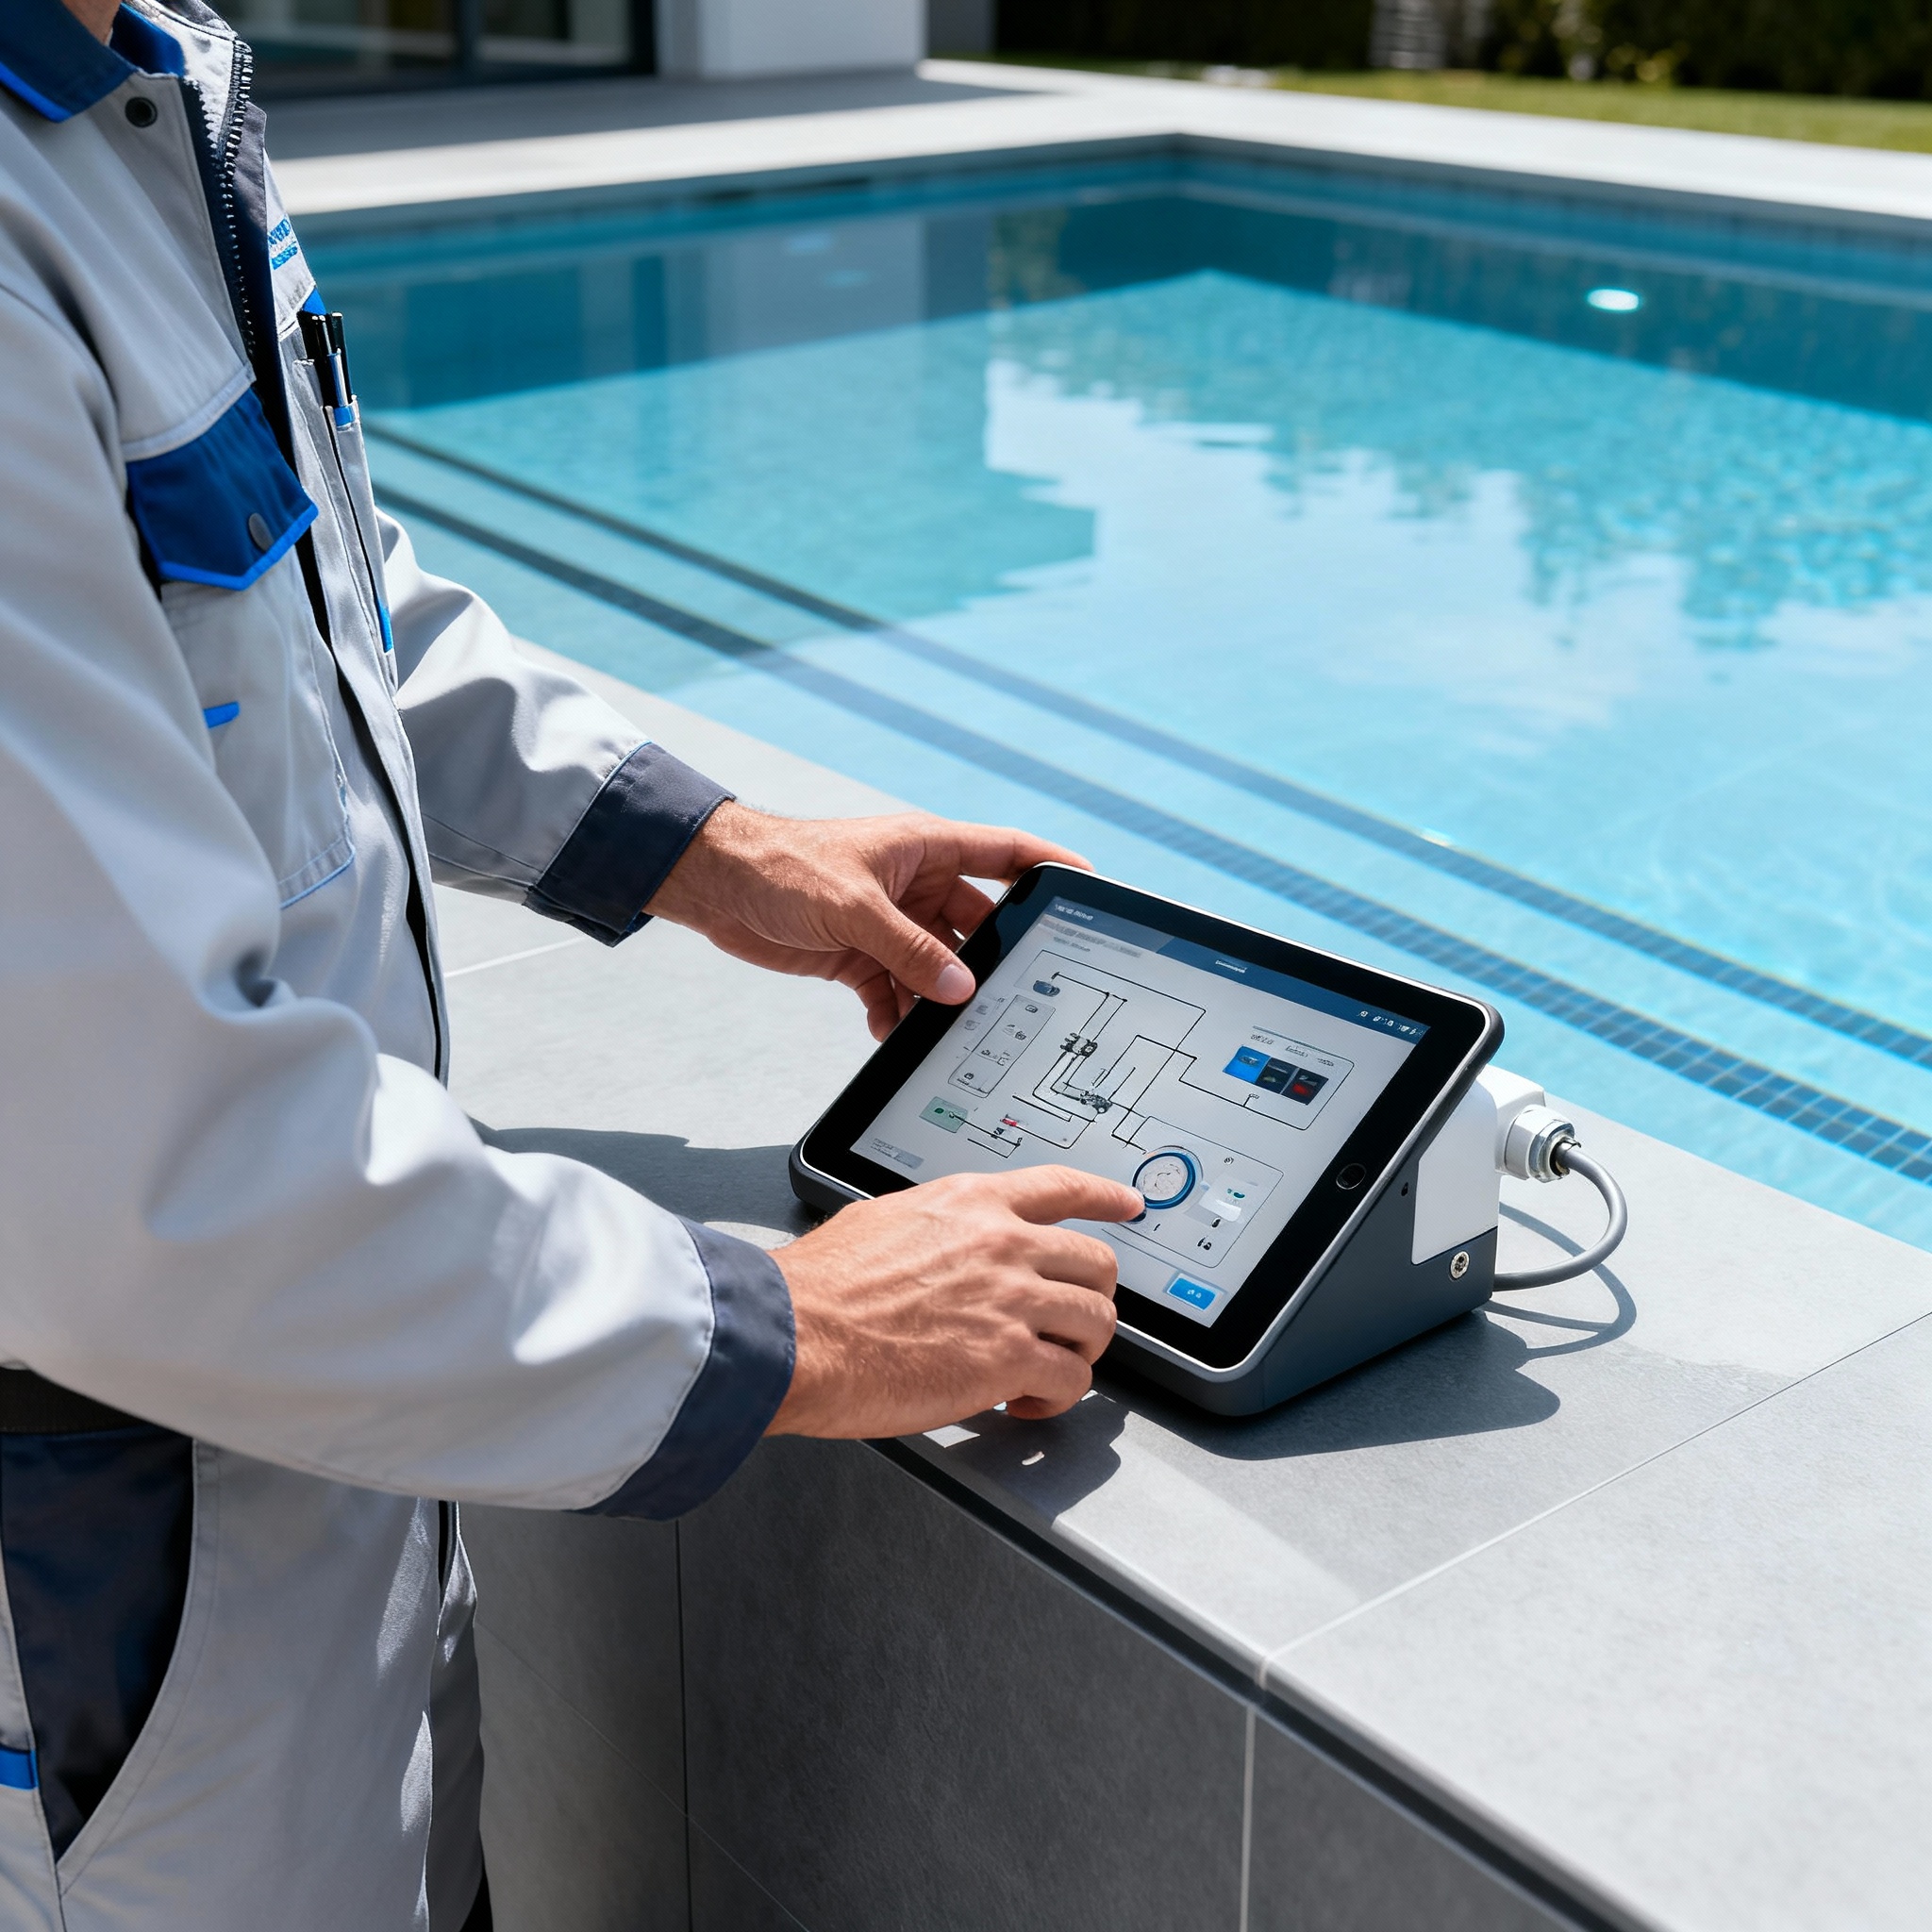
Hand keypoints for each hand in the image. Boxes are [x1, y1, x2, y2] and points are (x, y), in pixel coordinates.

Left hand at [647, 804, 1089, 1038]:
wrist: (716, 886)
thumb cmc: (781, 867)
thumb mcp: (854, 907)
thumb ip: (909, 950)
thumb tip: (959, 989)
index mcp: (926, 849)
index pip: (1005, 854)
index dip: (1049, 866)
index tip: (1090, 884)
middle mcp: (915, 884)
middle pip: (976, 924)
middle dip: (990, 961)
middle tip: (1015, 997)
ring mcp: (890, 922)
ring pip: (937, 966)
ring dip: (940, 998)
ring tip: (952, 1030)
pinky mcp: (860, 954)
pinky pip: (896, 991)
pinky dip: (898, 1014)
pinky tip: (896, 1036)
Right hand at [768, 1167, 1145, 1436]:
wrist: (793, 1333)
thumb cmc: (818, 1288)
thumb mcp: (879, 1221)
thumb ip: (928, 1227)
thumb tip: (931, 1243)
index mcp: (971, 1203)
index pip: (1062, 1186)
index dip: (1105, 1197)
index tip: (1129, 1205)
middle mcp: (1002, 1242)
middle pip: (1096, 1262)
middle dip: (1091, 1298)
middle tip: (1071, 1324)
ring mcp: (1011, 1299)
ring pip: (1097, 1321)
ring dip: (1078, 1352)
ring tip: (1044, 1371)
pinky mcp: (1008, 1359)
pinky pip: (1071, 1378)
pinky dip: (1056, 1398)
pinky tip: (1023, 1403)